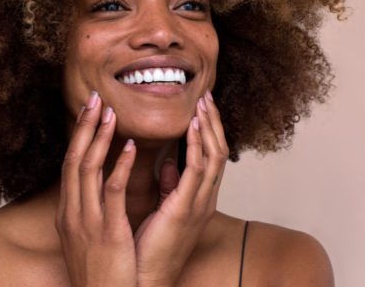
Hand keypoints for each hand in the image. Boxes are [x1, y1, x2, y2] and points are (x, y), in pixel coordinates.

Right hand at [55, 91, 137, 286]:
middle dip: (83, 128)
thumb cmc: (102, 273)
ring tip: (110, 112)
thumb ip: (99, 208)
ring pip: (87, 169)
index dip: (79, 137)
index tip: (88, 113)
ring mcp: (86, 222)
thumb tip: (111, 182)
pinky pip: (112, 192)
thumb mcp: (92, 237)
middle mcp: (72, 213)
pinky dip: (120, 166)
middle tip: (94, 99)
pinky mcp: (107, 232)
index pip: (71, 166)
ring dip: (98, 137)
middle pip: (74, 160)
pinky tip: (130, 146)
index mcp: (69, 213)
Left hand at [134, 90, 228, 286]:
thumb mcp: (165, 211)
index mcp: (199, 199)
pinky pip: (197, 171)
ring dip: (209, 128)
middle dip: (214, 123)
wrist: (147, 279)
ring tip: (202, 103)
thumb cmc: (151, 247)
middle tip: (206, 97)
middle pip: (218, 152)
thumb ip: (170, 186)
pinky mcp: (186, 209)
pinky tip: (192, 127)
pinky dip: (197, 146)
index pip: (211, 157)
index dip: (209, 131)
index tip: (202, 108)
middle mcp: (205, 199)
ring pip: (213, 157)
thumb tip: (169, 164)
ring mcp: (199, 204)